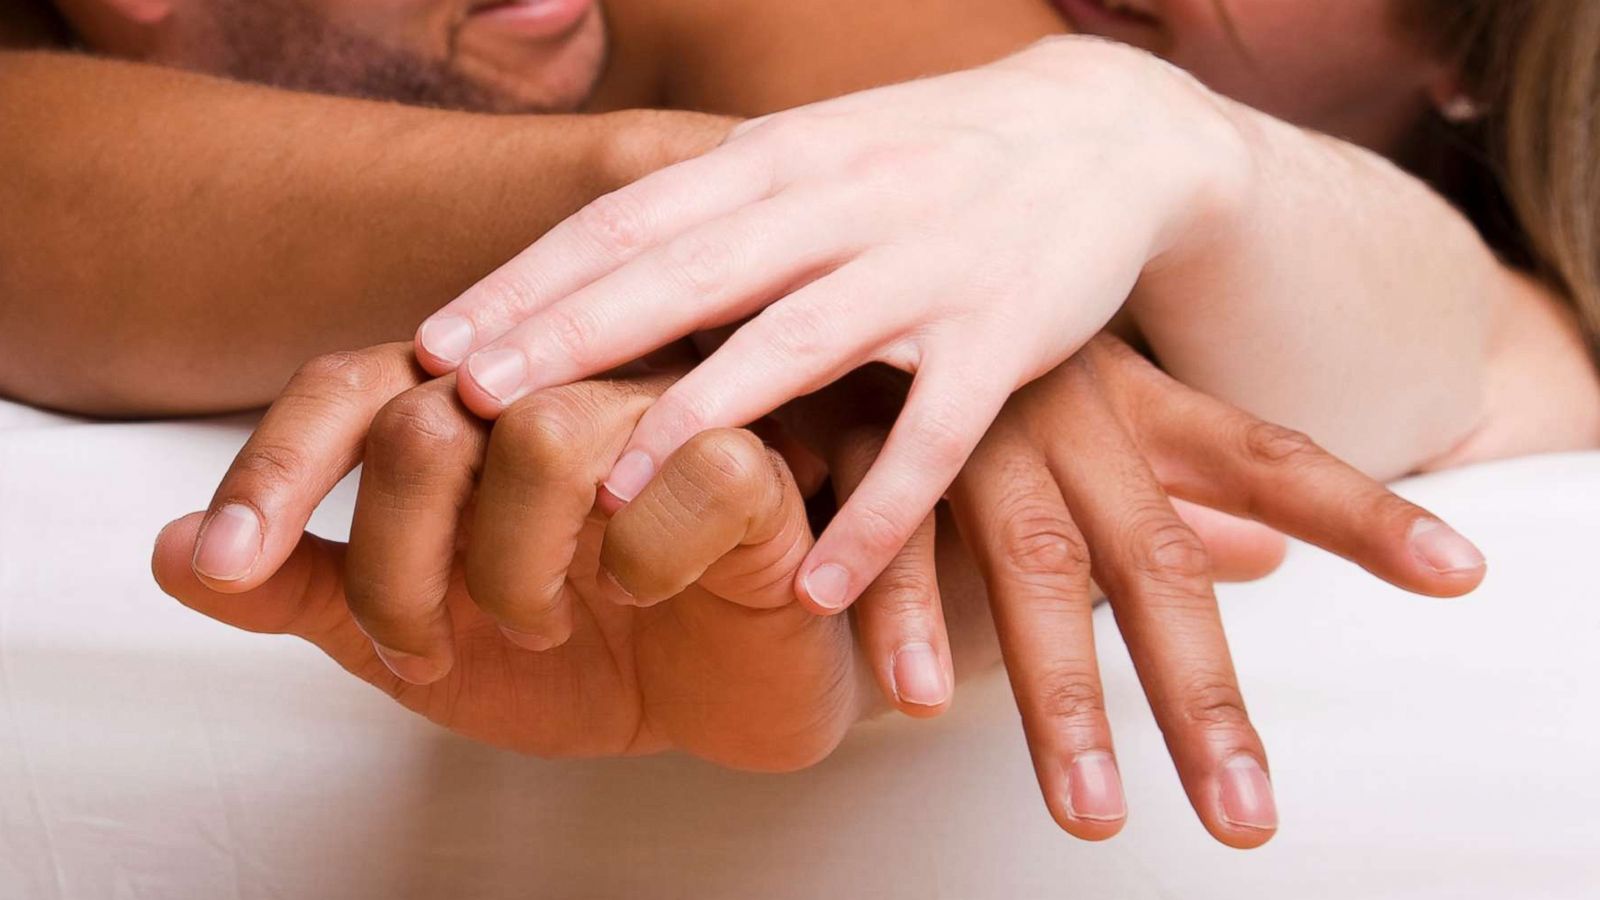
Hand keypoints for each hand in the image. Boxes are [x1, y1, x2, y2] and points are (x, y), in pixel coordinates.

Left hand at [152, 346, 865, 770]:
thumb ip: (309, 592)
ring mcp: (655, 419)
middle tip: (430, 646)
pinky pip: (682, 475)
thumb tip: (170, 550)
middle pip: (430, 419)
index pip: (350, 389)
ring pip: (546, 436)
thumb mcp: (419, 644)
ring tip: (540, 623)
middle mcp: (555, 394)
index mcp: (473, 419)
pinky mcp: (749, 465)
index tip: (228, 565)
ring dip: (515, 569)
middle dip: (401, 566)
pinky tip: (653, 594)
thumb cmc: (584, 657)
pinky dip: (646, 561)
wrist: (721, 703)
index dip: (273, 470)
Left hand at [409, 35, 1251, 613]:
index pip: (632, 215)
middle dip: (571, 338)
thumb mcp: (815, 150)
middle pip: (687, 272)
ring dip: (695, 423)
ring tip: (604, 500)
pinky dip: (875, 515)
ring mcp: (929, 266)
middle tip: (470, 403)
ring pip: (795, 347)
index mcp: (783, 155)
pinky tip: (812, 584)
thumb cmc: (930, 158)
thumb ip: (714, 202)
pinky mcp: (1008, 338)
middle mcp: (846, 200)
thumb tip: (580, 252)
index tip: (439, 341)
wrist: (1107, 134)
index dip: (531, 280)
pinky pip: (932, 438)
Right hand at [783, 336, 1485, 848]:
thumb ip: (1172, 491)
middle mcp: (1063, 410)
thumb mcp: (1084, 404)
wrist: (821, 246)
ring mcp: (966, 418)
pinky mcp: (860, 427)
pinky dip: (905, 611)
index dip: (1362, 514)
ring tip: (1091, 812)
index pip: (1263, 457)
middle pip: (1152, 557)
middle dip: (1200, 691)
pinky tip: (918, 696)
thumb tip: (1266, 561)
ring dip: (1062, 690)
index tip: (1461, 572)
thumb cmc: (965, 342)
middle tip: (1244, 817)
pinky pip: (888, 532)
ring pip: (1033, 560)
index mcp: (1125, 399)